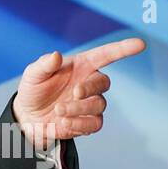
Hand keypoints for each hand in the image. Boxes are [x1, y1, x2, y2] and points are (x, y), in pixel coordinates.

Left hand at [13, 37, 146, 149]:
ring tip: (59, 111)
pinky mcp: (87, 122)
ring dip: (79, 109)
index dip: (123, 49)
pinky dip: (79, 124)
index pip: (107, 55)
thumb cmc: (33, 90)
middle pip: (104, 83)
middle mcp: (89, 83)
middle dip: (90, 88)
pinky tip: (63, 122)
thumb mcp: (33, 75)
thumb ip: (44, 64)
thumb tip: (56, 55)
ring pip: (99, 106)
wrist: (28, 118)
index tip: (140, 44)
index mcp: (81, 66)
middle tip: (74, 93)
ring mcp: (90, 104)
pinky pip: (94, 124)